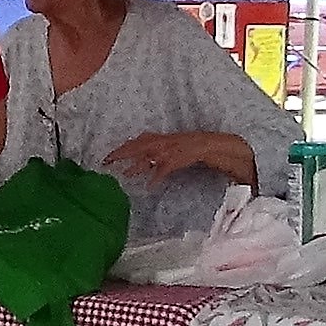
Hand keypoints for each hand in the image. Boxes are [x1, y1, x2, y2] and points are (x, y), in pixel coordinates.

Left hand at [119, 132, 254, 183]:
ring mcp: (173, 148)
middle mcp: (166, 141)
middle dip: (122, 153)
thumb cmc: (195, 150)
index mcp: (163, 139)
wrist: (219, 145)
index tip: (107, 156)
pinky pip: (166, 167)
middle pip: (139, 145)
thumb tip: (143, 169)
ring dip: (136, 165)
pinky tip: (150, 186)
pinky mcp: (182, 157)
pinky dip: (157, 176)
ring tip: (123, 175)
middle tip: (106, 162)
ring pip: (150, 155)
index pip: (138, 140)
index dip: (122, 148)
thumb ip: (158, 160)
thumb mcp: (174, 152)